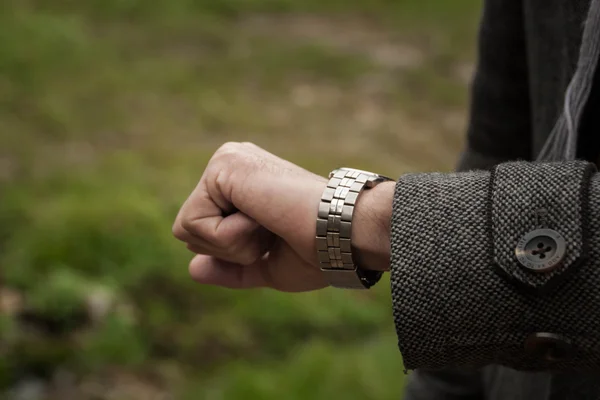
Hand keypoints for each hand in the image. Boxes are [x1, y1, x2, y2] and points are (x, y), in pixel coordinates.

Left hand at [172, 142, 393, 291]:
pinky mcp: (223, 165)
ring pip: (188, 228)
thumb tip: (193, 269)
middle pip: (189, 229)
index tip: (276, 237)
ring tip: (269, 223)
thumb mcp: (268, 266)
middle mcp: (231, 166)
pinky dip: (229, 236)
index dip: (234, 252)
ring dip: (231, 244)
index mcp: (241, 184)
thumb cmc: (317, 251)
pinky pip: (194, 223)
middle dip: (229, 249)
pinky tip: (262, 217)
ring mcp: (226, 161)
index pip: (202, 232)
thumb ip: (231, 268)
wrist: (342, 234)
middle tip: (272, 231)